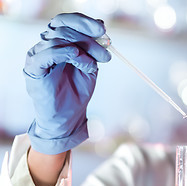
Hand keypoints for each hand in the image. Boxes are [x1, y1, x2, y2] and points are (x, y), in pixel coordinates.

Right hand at [24, 12, 110, 153]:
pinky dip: (66, 53)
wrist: (68, 117)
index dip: (85, 21)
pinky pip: (48, 53)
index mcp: (60, 43)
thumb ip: (93, 48)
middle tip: (105, 50)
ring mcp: (39, 55)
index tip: (103, 29)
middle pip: (64, 27)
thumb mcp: (90, 66)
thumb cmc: (77, 92)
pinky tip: (81, 60)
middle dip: (88, 37)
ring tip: (94, 64)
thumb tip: (101, 27)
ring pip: (58, 38)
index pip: (67, 21)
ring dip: (83, 48)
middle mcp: (47, 45)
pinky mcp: (34, 68)